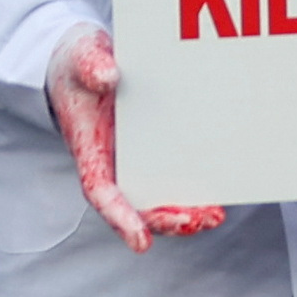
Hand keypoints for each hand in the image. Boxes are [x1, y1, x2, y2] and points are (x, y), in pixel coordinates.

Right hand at [45, 26, 225, 249]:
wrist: (83, 62)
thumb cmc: (79, 63)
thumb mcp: (81, 56)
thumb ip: (92, 66)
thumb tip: (109, 76)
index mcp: (89, 148)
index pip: (101, 192)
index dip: (120, 217)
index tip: (141, 240)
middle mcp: (111, 163)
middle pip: (135, 206)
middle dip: (166, 220)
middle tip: (198, 222)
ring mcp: (132, 161)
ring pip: (156, 200)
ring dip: (184, 214)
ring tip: (214, 217)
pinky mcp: (152, 152)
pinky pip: (172, 179)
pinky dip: (192, 192)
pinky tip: (217, 194)